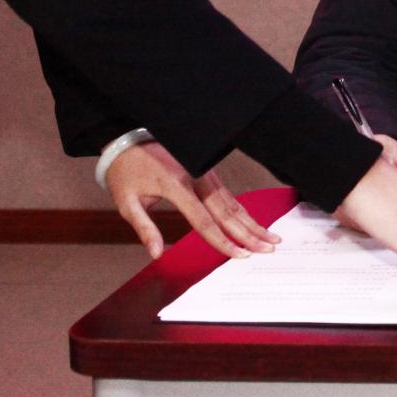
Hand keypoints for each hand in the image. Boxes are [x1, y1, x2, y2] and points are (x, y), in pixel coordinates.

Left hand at [105, 141, 278, 260]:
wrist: (129, 140)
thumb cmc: (126, 172)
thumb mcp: (127, 202)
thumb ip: (145, 229)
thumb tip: (156, 254)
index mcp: (177, 186)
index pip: (205, 221)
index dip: (223, 241)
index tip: (239, 255)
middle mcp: (197, 179)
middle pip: (228, 212)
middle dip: (249, 233)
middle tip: (268, 248)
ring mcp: (205, 175)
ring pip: (233, 203)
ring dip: (252, 222)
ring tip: (270, 237)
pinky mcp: (207, 173)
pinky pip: (228, 195)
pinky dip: (243, 211)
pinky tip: (253, 222)